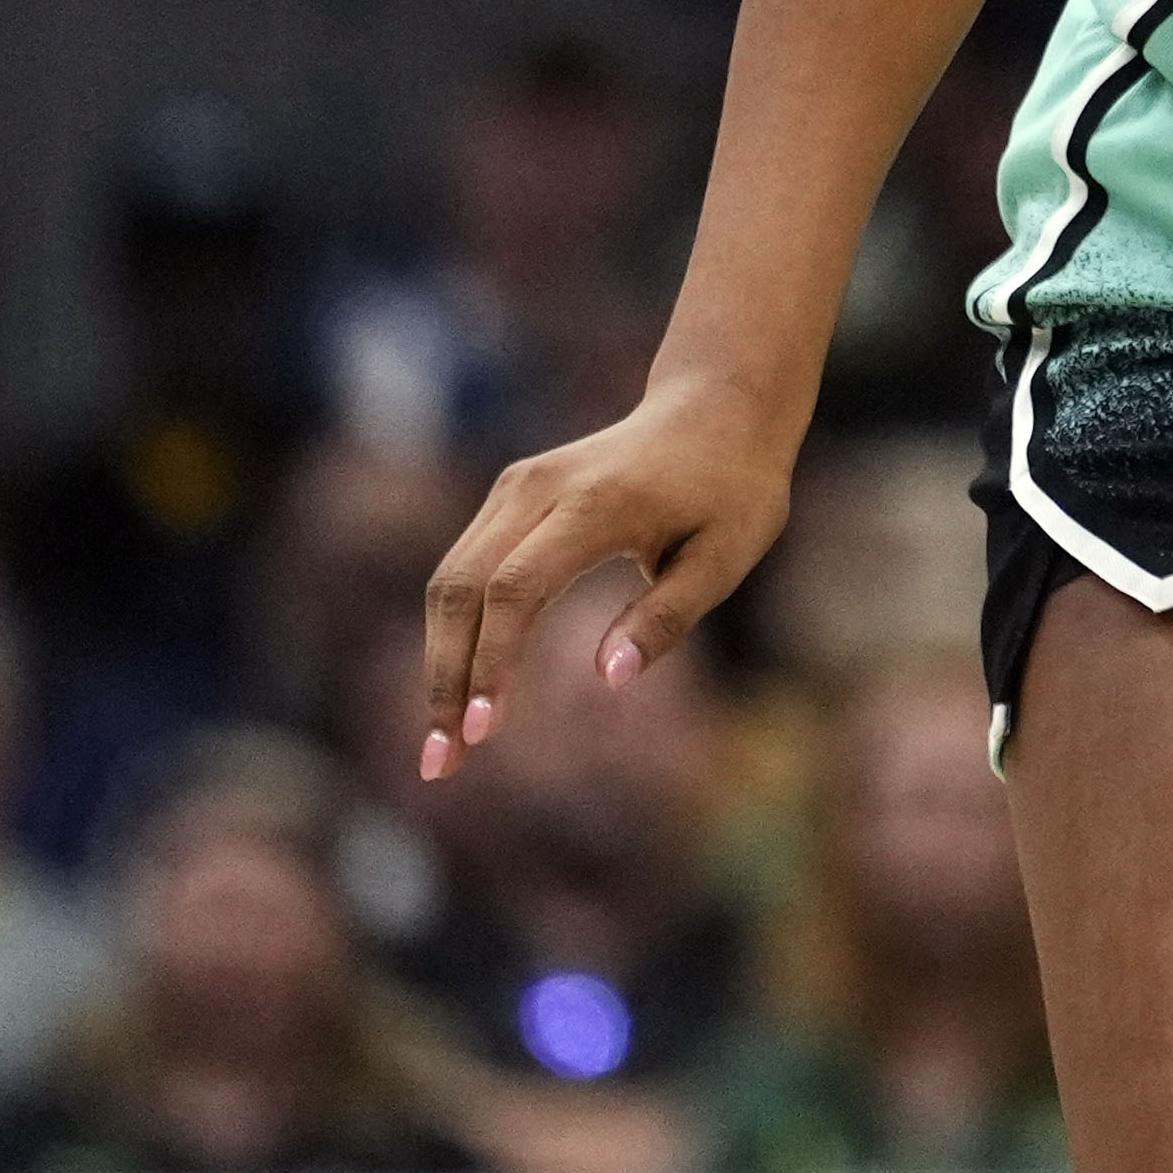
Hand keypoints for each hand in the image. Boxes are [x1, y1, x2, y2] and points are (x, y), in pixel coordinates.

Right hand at [414, 370, 796, 777]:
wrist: (718, 408)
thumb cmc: (733, 489)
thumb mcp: (728, 554)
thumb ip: (668, 615)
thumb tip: (607, 679)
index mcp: (597, 503)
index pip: (516, 588)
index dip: (491, 661)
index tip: (482, 732)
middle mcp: (541, 488)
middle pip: (462, 587)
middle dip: (444, 678)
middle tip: (442, 763)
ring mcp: (517, 486)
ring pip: (451, 580)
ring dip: (439, 663)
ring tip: (443, 743)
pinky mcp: (510, 496)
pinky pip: (465, 569)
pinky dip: (454, 632)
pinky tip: (462, 690)